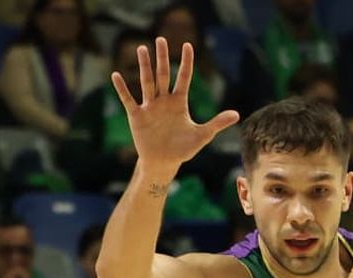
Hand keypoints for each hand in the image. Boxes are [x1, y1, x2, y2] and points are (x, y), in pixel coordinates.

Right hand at [110, 37, 239, 177]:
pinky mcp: (137, 116)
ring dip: (144, 66)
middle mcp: (164, 101)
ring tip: (141, 48)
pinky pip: (128, 100)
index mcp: (179, 102)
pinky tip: (116, 75)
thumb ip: (217, 123)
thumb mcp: (202, 136)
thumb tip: (237, 115)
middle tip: (161, 39)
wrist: (164, 163)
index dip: (186, 62)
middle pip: (163, 75)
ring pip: (147, 82)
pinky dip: (122, 89)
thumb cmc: (182, 149)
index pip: (183, 78)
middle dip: (162, 58)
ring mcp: (150, 107)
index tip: (188, 45)